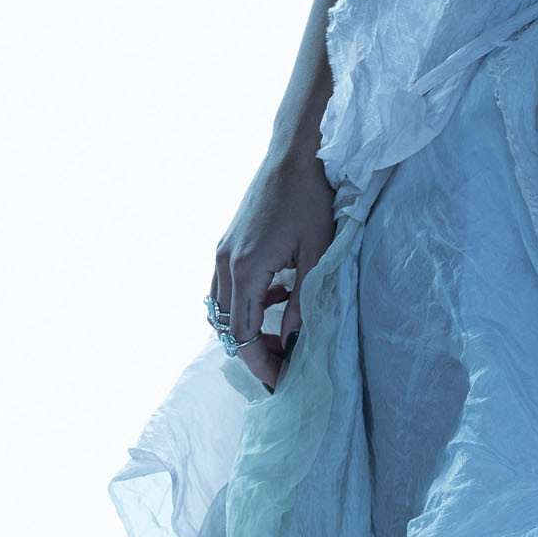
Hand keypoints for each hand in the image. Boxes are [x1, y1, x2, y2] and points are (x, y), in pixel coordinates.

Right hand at [209, 151, 335, 394]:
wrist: (294, 155)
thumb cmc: (311, 199)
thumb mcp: (317, 253)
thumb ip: (304, 301)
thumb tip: (294, 341)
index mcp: (245, 270)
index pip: (243, 335)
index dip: (262, 364)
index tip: (283, 382)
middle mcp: (224, 264)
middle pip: (225, 327)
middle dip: (253, 351)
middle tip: (283, 364)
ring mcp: (221, 252)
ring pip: (220, 309)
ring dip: (246, 326)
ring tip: (280, 334)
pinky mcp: (227, 243)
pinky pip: (226, 286)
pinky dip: (245, 301)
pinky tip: (277, 294)